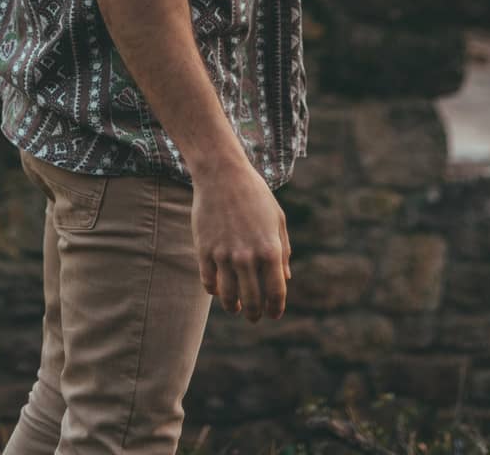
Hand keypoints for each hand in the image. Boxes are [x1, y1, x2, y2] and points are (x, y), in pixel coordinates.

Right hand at [191, 157, 291, 321]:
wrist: (221, 173)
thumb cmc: (254, 194)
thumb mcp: (277, 219)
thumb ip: (283, 251)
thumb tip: (285, 278)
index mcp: (269, 250)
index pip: (275, 293)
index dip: (276, 308)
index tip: (274, 314)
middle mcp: (247, 256)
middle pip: (252, 301)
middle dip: (254, 313)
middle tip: (253, 316)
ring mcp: (223, 255)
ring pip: (228, 297)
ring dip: (232, 306)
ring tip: (235, 307)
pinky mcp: (204, 250)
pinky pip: (208, 282)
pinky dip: (213, 290)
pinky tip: (217, 289)